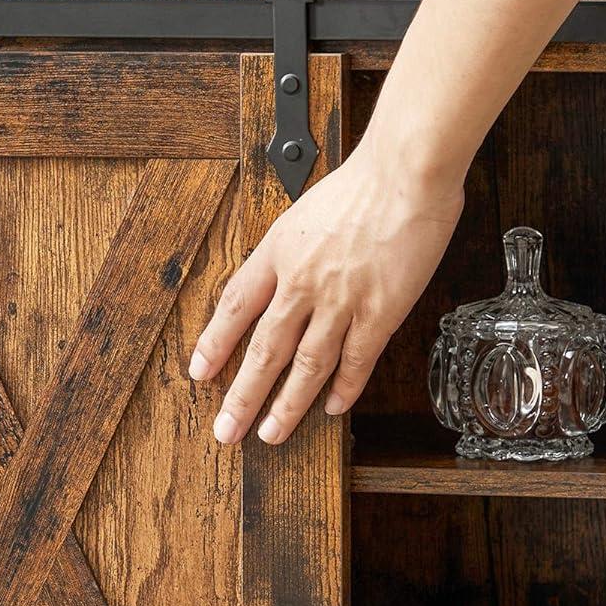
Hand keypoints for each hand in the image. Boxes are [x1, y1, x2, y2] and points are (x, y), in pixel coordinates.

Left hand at [189, 137, 464, 444]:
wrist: (406, 170)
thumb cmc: (363, 182)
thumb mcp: (304, 212)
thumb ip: (290, 250)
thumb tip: (281, 280)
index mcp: (278, 253)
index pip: (234, 306)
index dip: (215, 343)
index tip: (199, 372)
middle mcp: (301, 282)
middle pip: (264, 349)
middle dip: (242, 396)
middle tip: (226, 429)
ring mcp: (340, 300)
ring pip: (306, 365)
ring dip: (286, 405)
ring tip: (270, 434)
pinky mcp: (380, 311)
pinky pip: (357, 360)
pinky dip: (343, 388)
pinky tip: (332, 409)